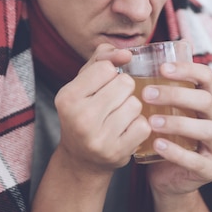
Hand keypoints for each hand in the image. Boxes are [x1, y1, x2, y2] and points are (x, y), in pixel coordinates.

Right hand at [54, 44, 150, 173]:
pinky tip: (125, 130)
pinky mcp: (117, 153)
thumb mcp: (83, 82)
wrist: (81, 158)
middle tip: (111, 103)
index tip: (101, 86)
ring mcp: (99, 138)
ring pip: (136, 104)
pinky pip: (144, 125)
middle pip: (125, 83)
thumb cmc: (84, 111)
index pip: (106, 68)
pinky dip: (138, 126)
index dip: (109, 74)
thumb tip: (127, 53)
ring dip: (131, 108)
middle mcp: (80, 118)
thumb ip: (102, 58)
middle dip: (123, 90)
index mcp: (67, 97)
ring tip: (117, 116)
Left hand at [143, 60, 211, 195]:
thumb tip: (121, 57)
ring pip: (207, 129)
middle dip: (176, 95)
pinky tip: (157, 145)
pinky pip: (199, 160)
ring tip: (151, 121)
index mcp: (205, 101)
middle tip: (146, 94)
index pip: (206, 77)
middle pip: (207, 100)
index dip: (188, 69)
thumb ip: (148, 87)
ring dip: (178, 123)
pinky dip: (177, 152)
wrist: (165, 177)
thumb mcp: (156, 110)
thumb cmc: (158, 136)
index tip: (161, 68)